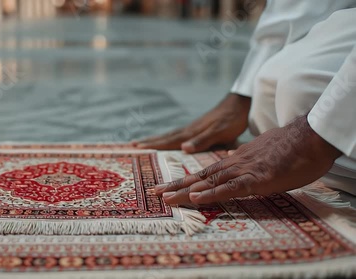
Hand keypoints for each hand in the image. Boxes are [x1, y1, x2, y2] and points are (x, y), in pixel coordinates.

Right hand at [132, 93, 250, 152]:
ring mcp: (193, 128)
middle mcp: (189, 130)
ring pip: (171, 135)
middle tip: (133, 145)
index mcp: (192, 133)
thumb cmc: (232, 120)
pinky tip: (169, 139)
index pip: (169, 140)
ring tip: (144, 142)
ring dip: (157, 139)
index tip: (138, 147)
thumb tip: (183, 148)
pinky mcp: (198, 127)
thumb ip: (202, 141)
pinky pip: (178, 134)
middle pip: (166, 137)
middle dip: (150, 142)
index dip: (154, 145)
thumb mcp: (219, 133)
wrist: (240, 103)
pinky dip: (169, 137)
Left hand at [155, 115, 341, 204]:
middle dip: (175, 186)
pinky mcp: (257, 177)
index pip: (204, 173)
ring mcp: (244, 170)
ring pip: (209, 181)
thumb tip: (232, 166)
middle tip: (154, 193)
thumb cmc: (291, 149)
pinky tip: (196, 198)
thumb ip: (245, 164)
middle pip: (199, 177)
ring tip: (165, 197)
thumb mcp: (263, 157)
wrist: (310, 136)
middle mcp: (234, 164)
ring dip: (185, 190)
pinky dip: (212, 193)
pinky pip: (231, 187)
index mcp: (235, 161)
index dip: (184, 181)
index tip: (168, 188)